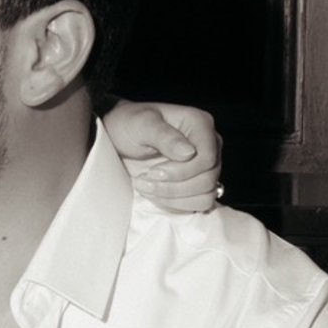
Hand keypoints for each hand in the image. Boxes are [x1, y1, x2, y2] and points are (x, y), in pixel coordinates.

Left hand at [106, 99, 221, 213]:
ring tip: (146, 186)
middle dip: (173, 185)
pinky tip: (156, 194)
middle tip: (144, 179)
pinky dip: (177, 203)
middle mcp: (209, 144)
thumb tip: (188, 153)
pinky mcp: (198, 183)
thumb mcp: (140, 125)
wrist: (118, 140)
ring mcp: (206, 166)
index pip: (207, 158)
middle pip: (207, 178)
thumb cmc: (129, 126)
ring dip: (173, 196)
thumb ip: (164, 136)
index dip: (182, 171)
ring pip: (206, 193)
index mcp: (200, 124)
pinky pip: (200, 203)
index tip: (152, 172)